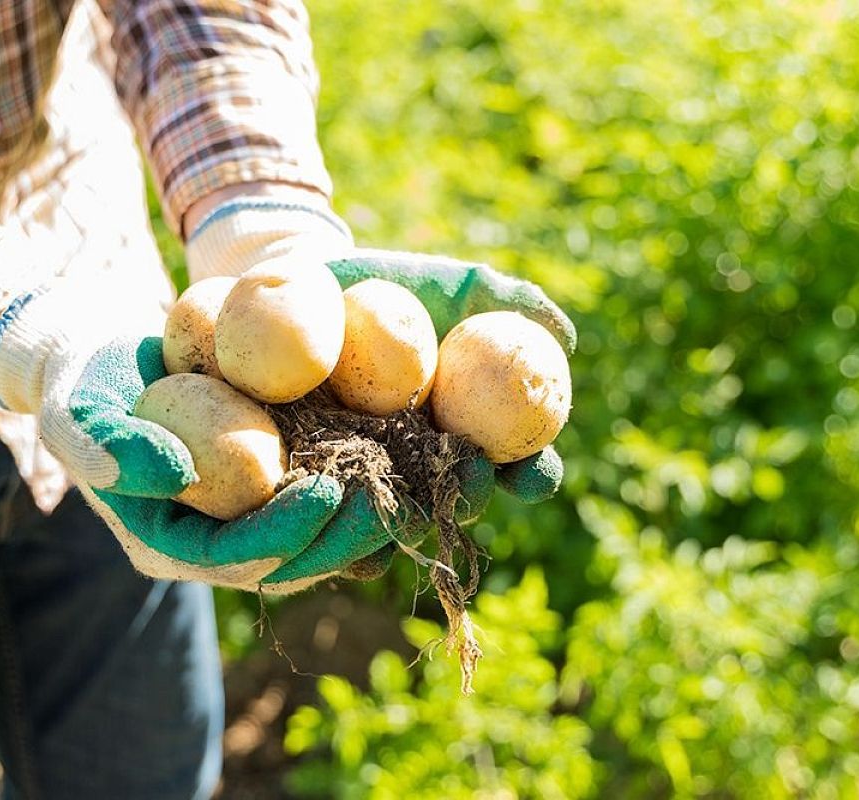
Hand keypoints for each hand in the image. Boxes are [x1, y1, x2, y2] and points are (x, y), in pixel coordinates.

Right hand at [0, 282, 444, 592]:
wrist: (110, 355)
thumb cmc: (84, 383)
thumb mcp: (77, 409)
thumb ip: (108, 447)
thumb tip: (174, 471)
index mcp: (171, 543)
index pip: (235, 557)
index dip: (286, 533)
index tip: (329, 492)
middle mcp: (221, 542)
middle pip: (295, 557)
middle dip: (347, 533)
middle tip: (393, 496)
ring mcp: (257, 515)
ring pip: (328, 532)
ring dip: (380, 513)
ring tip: (429, 482)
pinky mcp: (288, 482)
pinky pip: (341, 492)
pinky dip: (383, 477)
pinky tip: (427, 455)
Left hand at [182, 196, 576, 584]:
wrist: (296, 288)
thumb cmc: (384, 285)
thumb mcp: (445, 283)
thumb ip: (504, 300)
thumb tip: (563, 334)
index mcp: (467, 433)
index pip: (516, 464)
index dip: (534, 474)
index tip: (535, 470)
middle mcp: (422, 468)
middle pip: (457, 499)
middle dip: (469, 496)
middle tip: (472, 476)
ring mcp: (366, 482)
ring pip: (393, 515)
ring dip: (404, 516)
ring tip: (404, 501)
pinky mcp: (307, 487)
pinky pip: (322, 517)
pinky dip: (327, 520)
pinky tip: (326, 508)